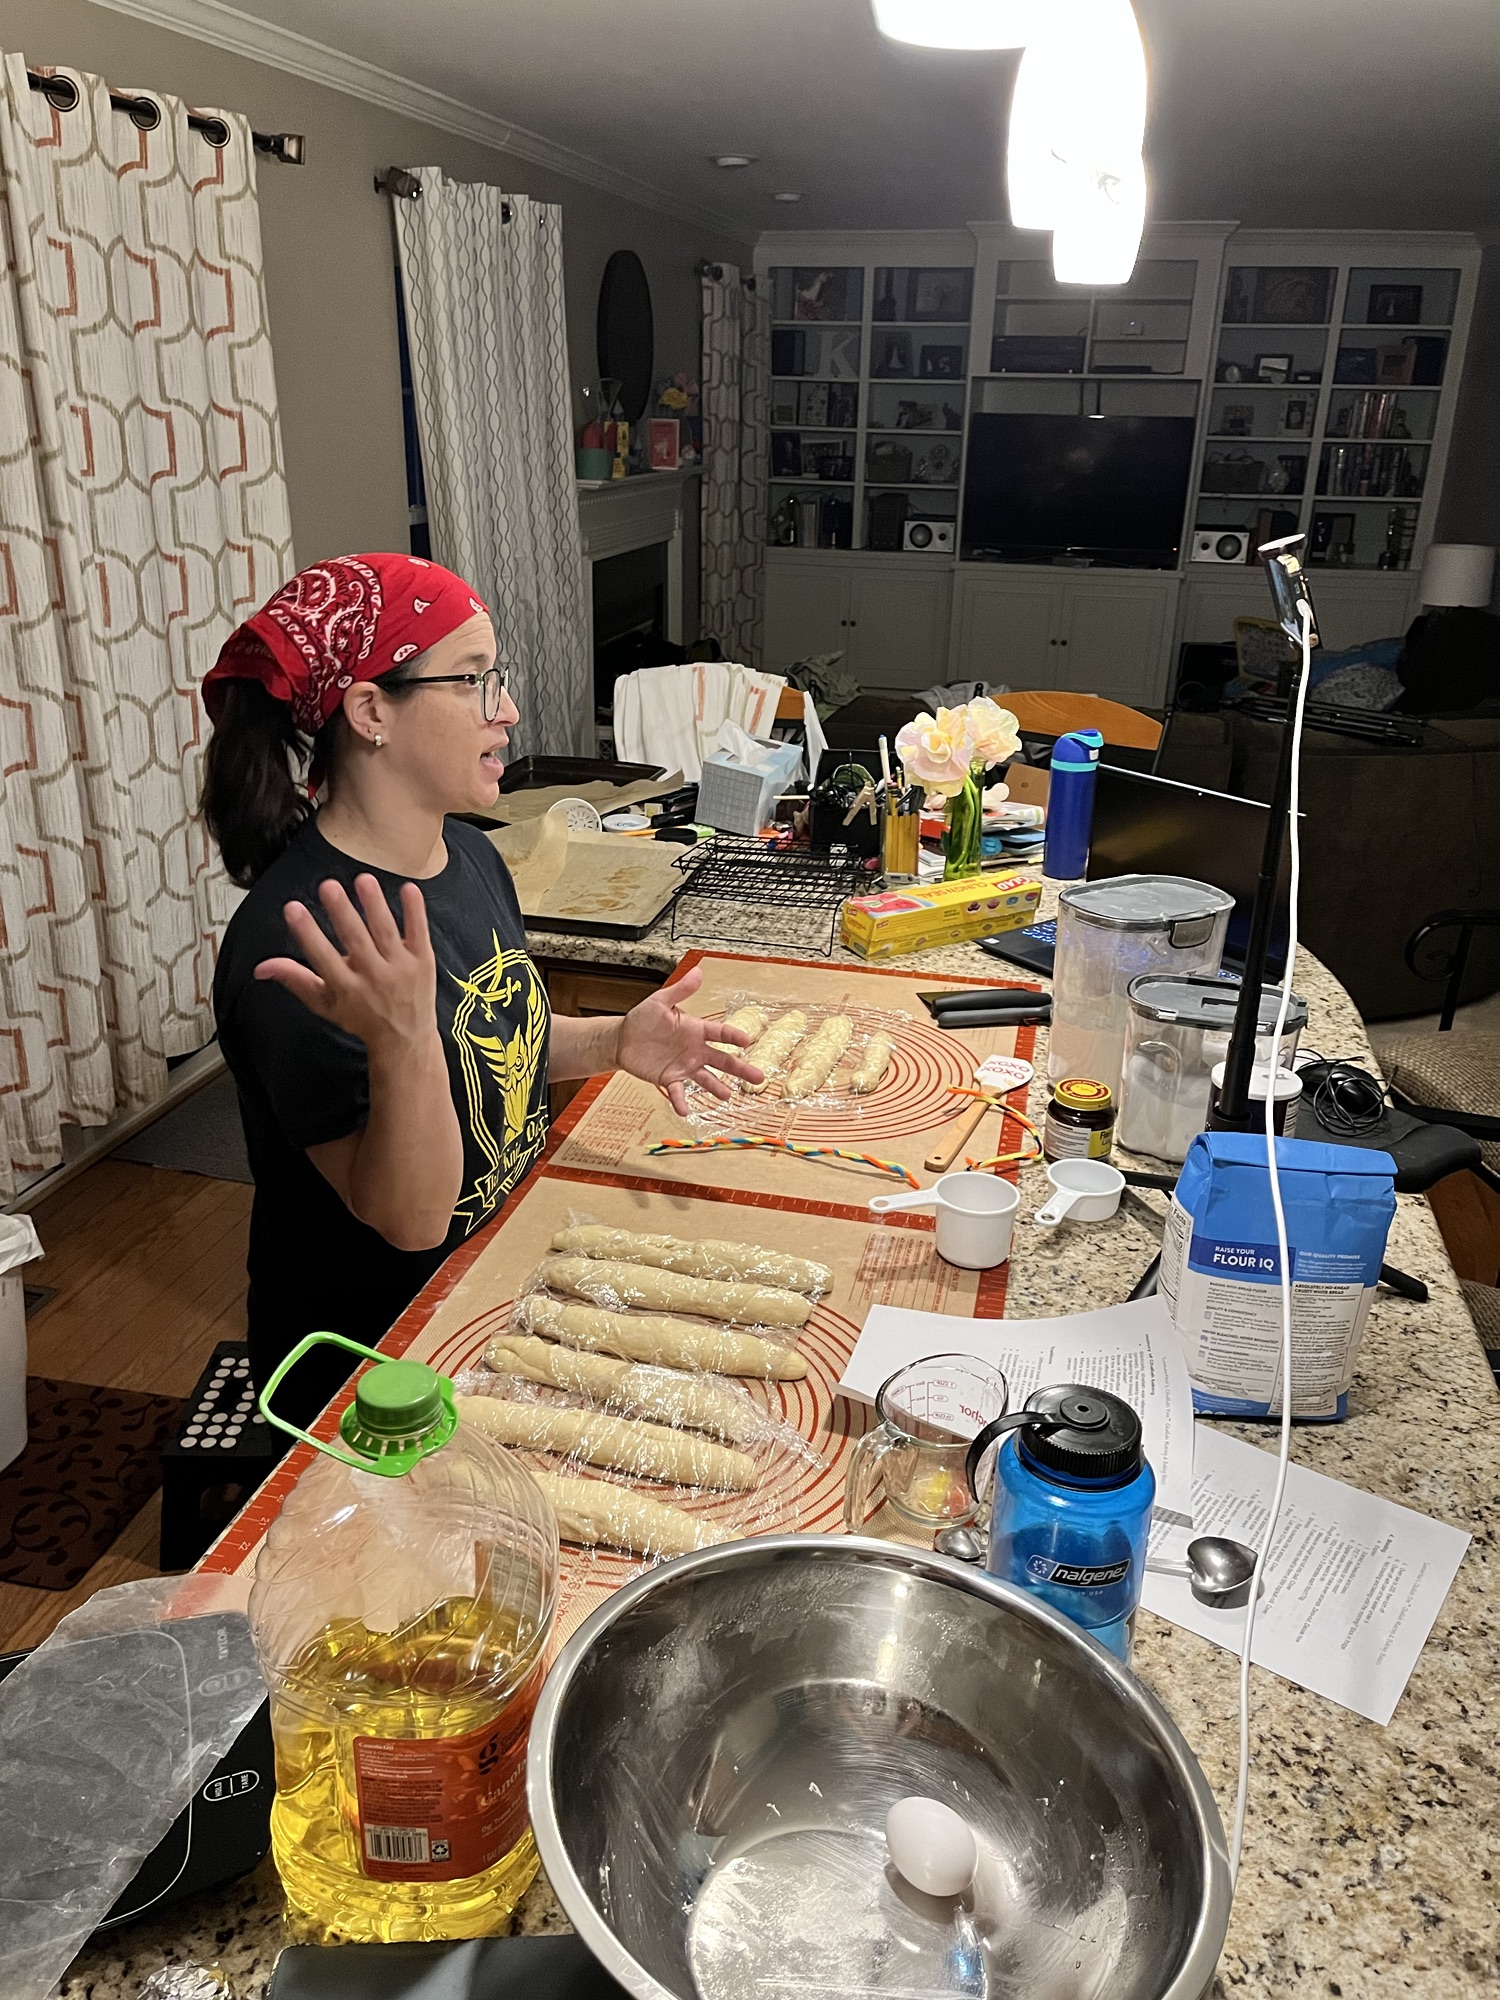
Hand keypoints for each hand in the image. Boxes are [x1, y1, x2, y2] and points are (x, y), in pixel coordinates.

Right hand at [254, 875, 439, 1057]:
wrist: (405, 1039)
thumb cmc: (360, 1017)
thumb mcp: (324, 1004)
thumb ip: (295, 980)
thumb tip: (260, 967)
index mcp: (346, 987)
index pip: (322, 957)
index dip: (307, 933)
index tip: (292, 909)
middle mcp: (373, 977)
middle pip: (356, 940)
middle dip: (342, 913)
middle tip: (328, 886)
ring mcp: (401, 969)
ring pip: (386, 932)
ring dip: (375, 905)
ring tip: (363, 880)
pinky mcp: (423, 961)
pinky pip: (419, 932)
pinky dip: (415, 911)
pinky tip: (408, 888)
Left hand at [615, 965, 763, 1114]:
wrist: (623, 1039)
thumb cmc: (643, 1018)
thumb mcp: (660, 1001)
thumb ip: (681, 990)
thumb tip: (698, 971)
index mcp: (696, 1030)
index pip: (720, 1033)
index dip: (733, 1036)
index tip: (746, 1040)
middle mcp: (695, 1050)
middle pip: (723, 1060)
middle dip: (740, 1069)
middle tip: (759, 1077)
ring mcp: (684, 1066)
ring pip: (706, 1079)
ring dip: (717, 1088)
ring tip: (727, 1096)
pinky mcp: (670, 1079)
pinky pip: (678, 1092)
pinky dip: (681, 1101)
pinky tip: (685, 1111)